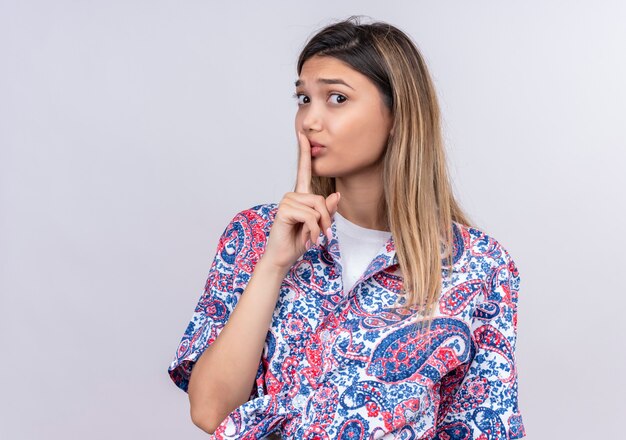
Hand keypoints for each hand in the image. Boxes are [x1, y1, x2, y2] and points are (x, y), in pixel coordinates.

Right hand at [262, 131, 340, 270]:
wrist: (282, 257)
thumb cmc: (299, 241)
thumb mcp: (319, 226)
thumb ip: (327, 211)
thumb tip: (336, 195)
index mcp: (301, 196)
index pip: (303, 170)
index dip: (304, 151)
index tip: (302, 133)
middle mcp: (293, 195)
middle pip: (321, 199)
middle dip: (326, 219)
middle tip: (323, 235)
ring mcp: (287, 201)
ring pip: (317, 208)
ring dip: (320, 227)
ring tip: (313, 238)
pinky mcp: (284, 210)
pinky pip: (310, 216)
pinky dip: (313, 230)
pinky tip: (307, 239)